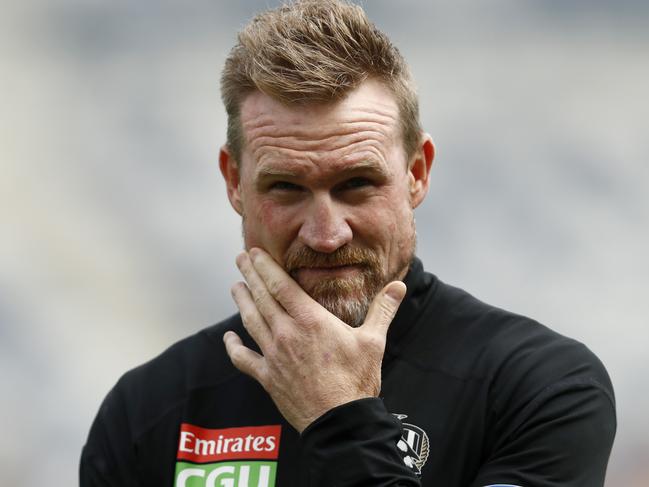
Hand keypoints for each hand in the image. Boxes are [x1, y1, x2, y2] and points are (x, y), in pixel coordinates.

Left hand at [223, 247, 405, 432]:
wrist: (339, 421)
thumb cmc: (357, 381)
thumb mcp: (374, 341)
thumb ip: (383, 310)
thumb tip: (399, 285)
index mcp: (310, 320)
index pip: (281, 286)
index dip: (265, 267)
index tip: (254, 253)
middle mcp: (287, 333)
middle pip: (262, 298)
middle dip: (250, 276)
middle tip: (240, 259)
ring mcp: (274, 355)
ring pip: (251, 322)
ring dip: (242, 302)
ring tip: (235, 286)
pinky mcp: (267, 377)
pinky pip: (244, 359)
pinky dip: (233, 347)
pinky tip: (228, 338)